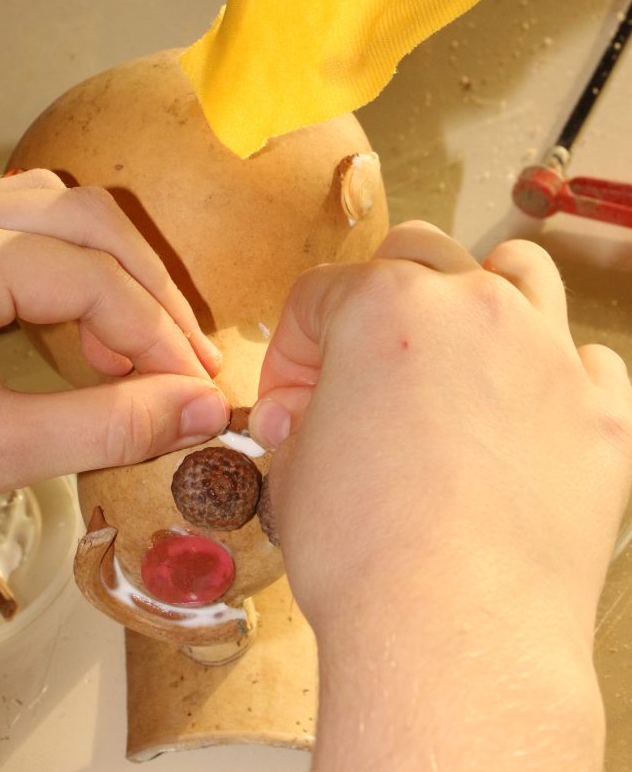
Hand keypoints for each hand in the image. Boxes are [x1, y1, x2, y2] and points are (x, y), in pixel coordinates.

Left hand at [0, 169, 228, 526]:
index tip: (200, 391)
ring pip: (50, 205)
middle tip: (187, 363)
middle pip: (80, 218)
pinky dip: (63, 255)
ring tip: (132, 344)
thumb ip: (107, 426)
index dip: (157, 335)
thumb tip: (206, 410)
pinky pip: (13, 219)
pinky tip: (72, 304)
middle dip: (146, 292)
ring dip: (109, 267)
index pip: (87, 277)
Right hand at [249, 221, 631, 770]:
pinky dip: (553, 367)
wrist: (455, 637)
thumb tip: (313, 412)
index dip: (291, 350)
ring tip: (458, 347)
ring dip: (480, 293)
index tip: (291, 398)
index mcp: (385, 308)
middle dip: (376, 298)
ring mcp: (547, 352)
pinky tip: (526, 408)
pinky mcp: (601, 411)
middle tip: (360, 366)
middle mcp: (473, 308)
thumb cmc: (369, 559)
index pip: (320, 293)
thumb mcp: (296, 468)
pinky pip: (585, 356)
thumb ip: (306, 415)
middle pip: (419, 253)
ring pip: (520, 270)